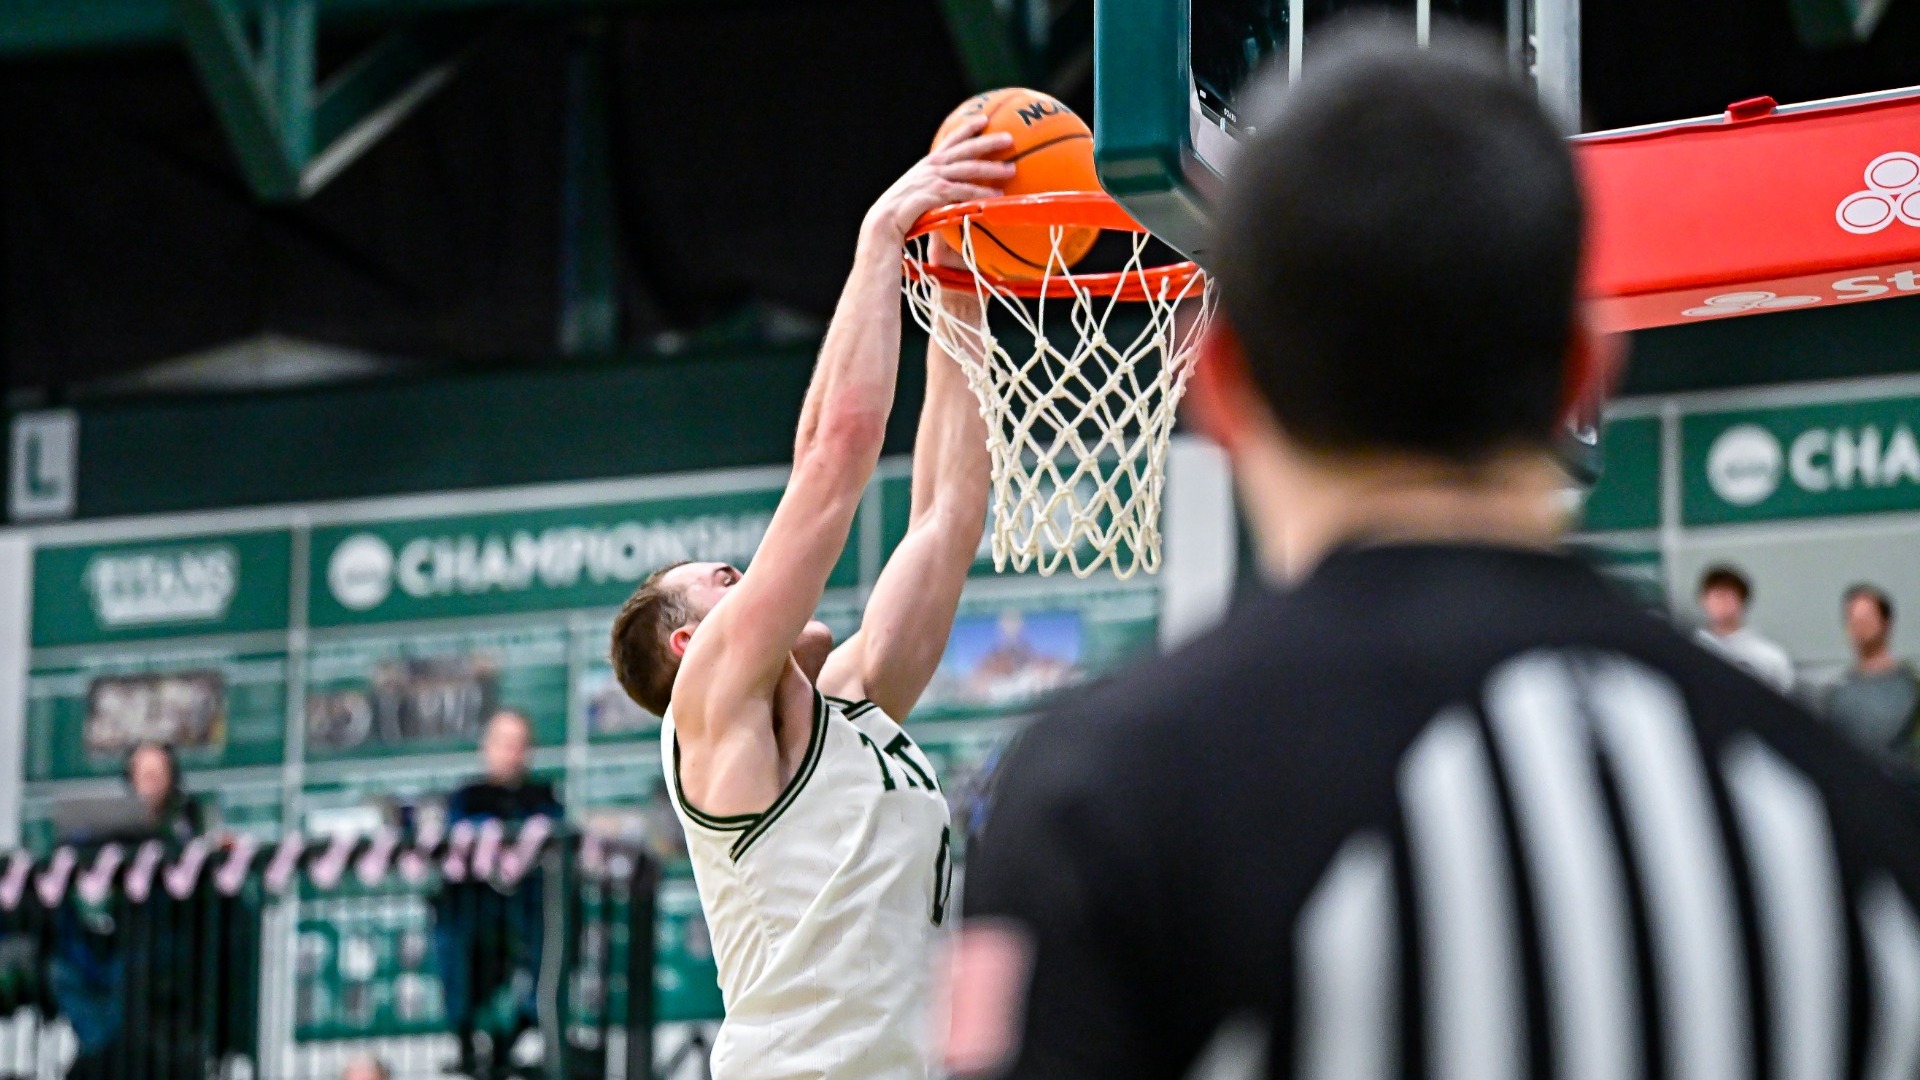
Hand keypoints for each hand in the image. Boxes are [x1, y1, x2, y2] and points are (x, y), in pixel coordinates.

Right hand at [862, 117, 1015, 245]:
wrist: (883, 223)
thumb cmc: (901, 212)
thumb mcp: (917, 192)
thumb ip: (933, 186)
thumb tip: (948, 188)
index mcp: (928, 164)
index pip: (951, 140)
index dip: (968, 128)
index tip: (984, 119)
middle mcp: (931, 167)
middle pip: (965, 150)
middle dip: (988, 142)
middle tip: (1010, 139)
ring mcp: (932, 179)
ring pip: (968, 169)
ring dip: (991, 169)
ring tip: (1011, 170)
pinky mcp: (934, 194)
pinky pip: (963, 192)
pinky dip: (980, 193)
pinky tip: (996, 197)